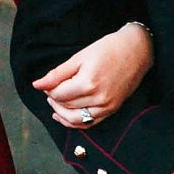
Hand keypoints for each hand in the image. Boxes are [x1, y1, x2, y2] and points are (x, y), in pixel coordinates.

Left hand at [33, 23, 153, 128]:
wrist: (137, 51)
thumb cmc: (108, 49)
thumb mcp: (80, 57)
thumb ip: (57, 74)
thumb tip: (37, 85)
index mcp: (88, 83)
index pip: (58, 94)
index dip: (48, 89)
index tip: (47, 83)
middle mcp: (98, 98)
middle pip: (65, 107)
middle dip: (54, 99)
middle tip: (50, 90)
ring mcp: (106, 107)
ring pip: (75, 120)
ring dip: (61, 113)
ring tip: (55, 103)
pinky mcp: (112, 110)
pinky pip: (88, 123)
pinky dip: (74, 122)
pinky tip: (64, 116)